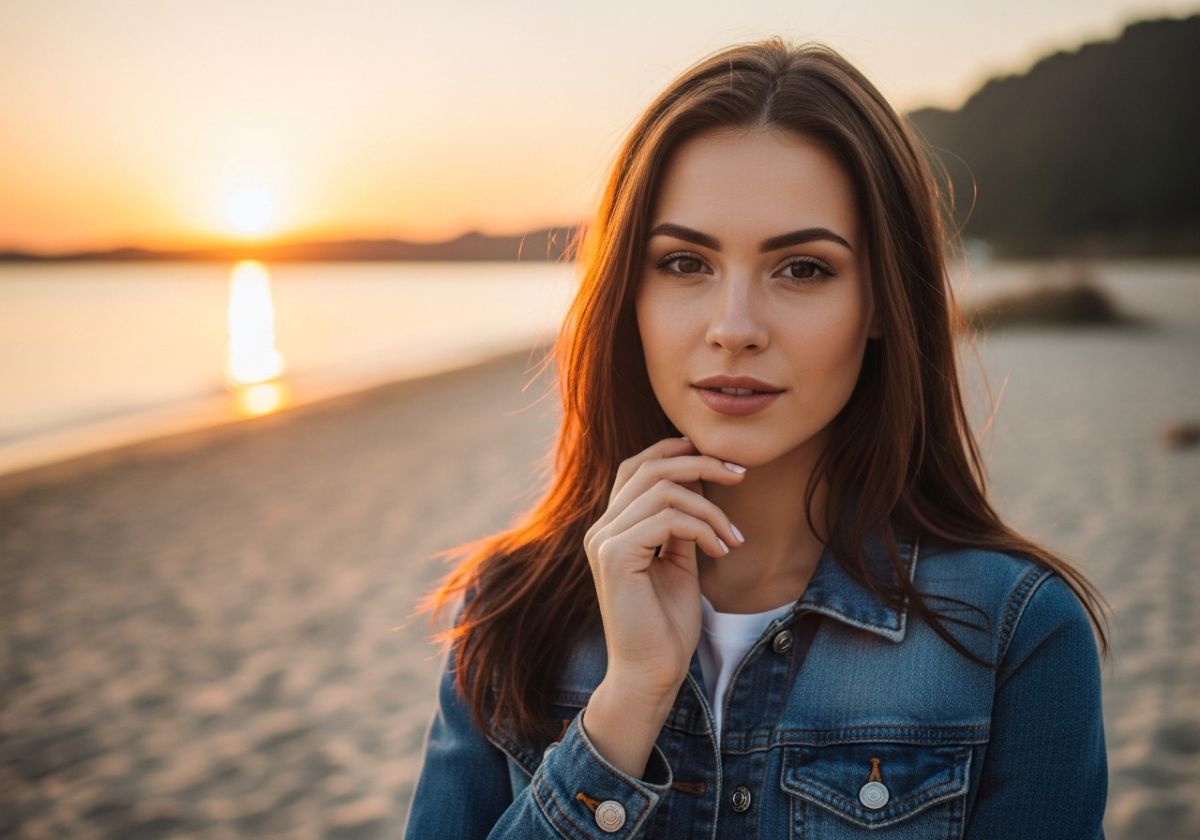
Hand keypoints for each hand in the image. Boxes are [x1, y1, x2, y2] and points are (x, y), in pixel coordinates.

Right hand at [583, 436, 746, 705]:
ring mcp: (603, 540)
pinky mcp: (615, 556)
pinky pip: (666, 519)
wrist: (650, 674)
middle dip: (701, 464)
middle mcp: (601, 529)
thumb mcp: (678, 560)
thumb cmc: (666, 625)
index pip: (637, 467)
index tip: (721, 460)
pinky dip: (702, 529)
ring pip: (663, 491)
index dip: (675, 450)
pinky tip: (720, 552)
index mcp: (612, 527)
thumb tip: (700, 481)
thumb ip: (681, 523)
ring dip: (710, 509)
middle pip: (649, 467)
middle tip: (741, 475)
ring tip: (733, 539)